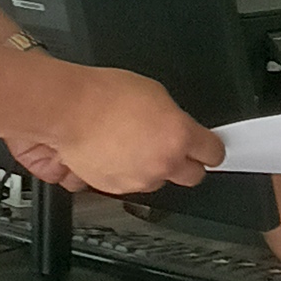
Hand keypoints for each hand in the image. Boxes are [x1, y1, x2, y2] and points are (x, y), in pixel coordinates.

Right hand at [18, 67, 222, 203]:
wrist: (67, 111)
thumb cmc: (102, 95)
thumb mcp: (153, 93)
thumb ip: (173, 118)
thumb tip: (176, 126)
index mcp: (179, 136)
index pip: (213, 152)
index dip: (211, 149)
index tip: (209, 148)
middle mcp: (163, 163)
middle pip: (193, 176)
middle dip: (187, 164)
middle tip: (175, 149)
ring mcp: (139, 179)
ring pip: (158, 180)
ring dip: (152, 167)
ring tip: (131, 143)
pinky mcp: (116, 187)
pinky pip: (130, 183)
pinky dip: (125, 171)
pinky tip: (114, 151)